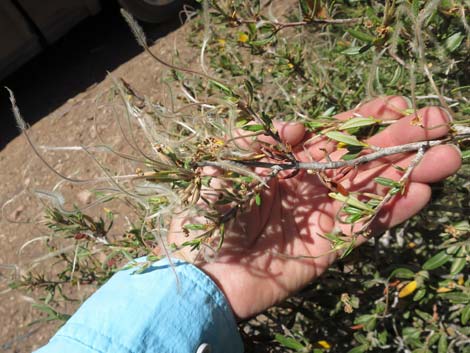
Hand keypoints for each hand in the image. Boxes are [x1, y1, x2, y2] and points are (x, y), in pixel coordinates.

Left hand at [168, 96, 460, 319]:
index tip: (397, 104)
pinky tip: (422, 192)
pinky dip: (393, 210)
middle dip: (400, 140)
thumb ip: (257, 141)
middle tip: (437, 122)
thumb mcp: (226, 166)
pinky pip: (366, 226)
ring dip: (409, 173)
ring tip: (445, 156)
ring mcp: (324, 216)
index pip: (336, 136)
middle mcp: (313, 187)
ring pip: (373, 190)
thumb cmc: (209, 216)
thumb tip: (296, 128)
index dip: (366, 120)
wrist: (203, 272)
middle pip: (363, 160)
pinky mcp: (330, 247)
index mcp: (290, 165)